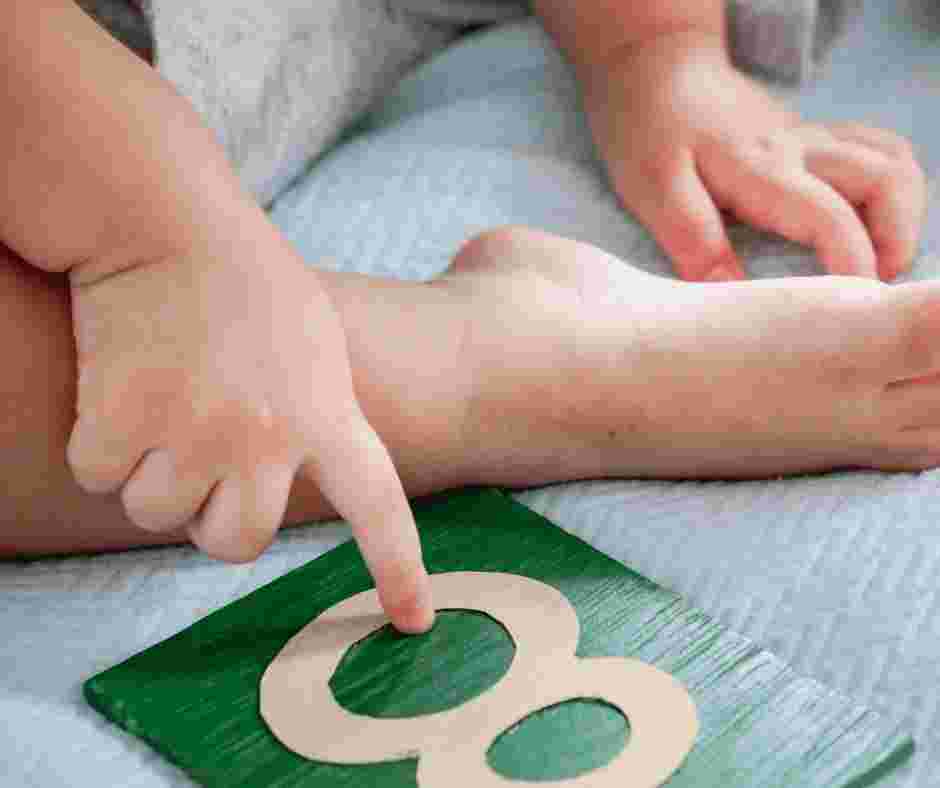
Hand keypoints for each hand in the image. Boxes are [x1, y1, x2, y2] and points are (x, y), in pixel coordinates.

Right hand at [67, 218, 433, 632]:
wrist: (168, 224)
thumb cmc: (245, 282)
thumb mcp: (315, 346)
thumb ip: (320, 417)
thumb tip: (295, 478)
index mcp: (328, 415)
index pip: (379, 508)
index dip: (396, 569)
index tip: (411, 622)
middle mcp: (269, 438)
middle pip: (232, 543)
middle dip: (208, 515)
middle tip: (201, 452)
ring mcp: (197, 433)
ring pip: (157, 514)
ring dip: (149, 471)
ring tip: (162, 396)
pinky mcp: (124, 422)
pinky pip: (99, 476)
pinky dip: (99, 442)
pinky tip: (120, 383)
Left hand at [580, 31, 925, 281]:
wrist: (657, 69)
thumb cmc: (648, 130)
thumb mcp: (653, 188)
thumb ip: (693, 236)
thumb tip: (731, 290)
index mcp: (763, 168)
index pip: (830, 216)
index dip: (852, 263)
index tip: (853, 306)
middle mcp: (801, 148)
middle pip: (887, 178)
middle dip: (896, 240)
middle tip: (870, 290)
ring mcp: (812, 138)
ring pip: (891, 161)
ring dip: (901, 213)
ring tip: (878, 262)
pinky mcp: (811, 137)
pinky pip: (875, 152)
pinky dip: (889, 188)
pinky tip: (868, 223)